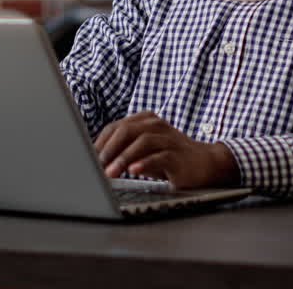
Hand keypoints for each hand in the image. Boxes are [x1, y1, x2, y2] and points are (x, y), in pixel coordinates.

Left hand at [93, 111, 238, 188]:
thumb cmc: (170, 157)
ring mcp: (169, 139)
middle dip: (108, 149)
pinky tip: (134, 170)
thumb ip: (124, 149)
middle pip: (126, 130)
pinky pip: (160, 157)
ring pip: (142, 142)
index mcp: (145, 120)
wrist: (206, 163)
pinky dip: (145, 163)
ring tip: (110, 172)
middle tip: (95, 165)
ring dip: (123, 158)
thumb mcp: (145, 149)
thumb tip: (95, 160)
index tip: (86, 158)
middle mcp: (156, 125)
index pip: (116, 127)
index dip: (100, 143)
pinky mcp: (178, 156)